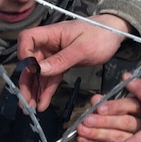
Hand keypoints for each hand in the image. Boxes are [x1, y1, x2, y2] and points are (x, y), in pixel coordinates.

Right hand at [16, 14, 131, 109]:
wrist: (115, 34)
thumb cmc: (101, 35)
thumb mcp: (82, 49)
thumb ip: (60, 60)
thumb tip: (39, 69)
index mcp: (51, 33)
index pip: (27, 39)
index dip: (24, 55)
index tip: (30, 71)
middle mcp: (49, 44)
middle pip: (30, 61)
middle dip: (26, 81)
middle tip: (25, 100)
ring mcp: (54, 54)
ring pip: (39, 73)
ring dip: (34, 90)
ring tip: (31, 107)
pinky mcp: (61, 63)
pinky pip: (50, 78)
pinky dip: (46, 90)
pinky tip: (42, 103)